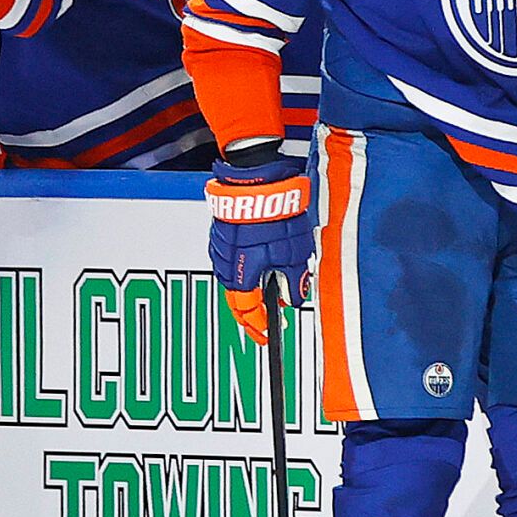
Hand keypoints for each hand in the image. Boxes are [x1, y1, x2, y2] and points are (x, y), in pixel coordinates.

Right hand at [205, 150, 309, 343]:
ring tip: (263, 290)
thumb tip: (295, 298)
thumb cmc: (274, 215)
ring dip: (246, 288)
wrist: (255, 180)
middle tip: (263, 319)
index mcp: (243, 277)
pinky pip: (229, 259)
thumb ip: (295, 281)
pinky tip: (255, 263)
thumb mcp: (296, 255)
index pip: (248, 313)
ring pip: (231, 278)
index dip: (259, 327)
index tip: (267, 335)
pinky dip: (242, 268)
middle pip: (236, 298)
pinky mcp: (222, 231)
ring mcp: (221, 248)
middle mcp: (226, 266)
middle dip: (250, 311)